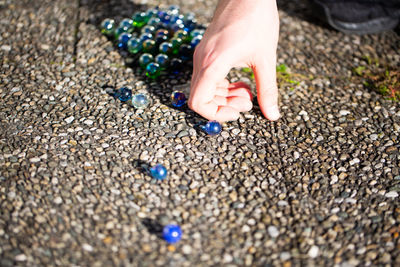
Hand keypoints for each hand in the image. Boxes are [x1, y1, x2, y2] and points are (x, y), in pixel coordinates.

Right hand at [188, 0, 280, 121]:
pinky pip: (209, 77)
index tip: (236, 113)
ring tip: (249, 93)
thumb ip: (267, 90)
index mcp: (212, 64)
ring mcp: (203, 56)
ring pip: (205, 88)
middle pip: (201, 97)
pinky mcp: (208, 52)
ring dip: (225, 96)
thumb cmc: (256, 19)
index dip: (216, 114)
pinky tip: (242, 82)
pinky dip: (224, 86)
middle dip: (225, 106)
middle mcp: (202, 61)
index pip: (198, 102)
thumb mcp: (265, 59)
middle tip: (248, 102)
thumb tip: (272, 114)